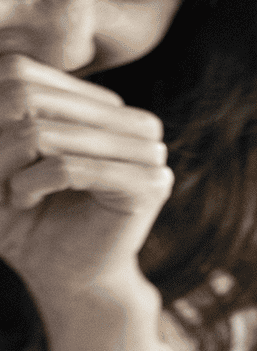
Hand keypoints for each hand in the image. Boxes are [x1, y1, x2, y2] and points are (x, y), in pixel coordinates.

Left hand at [0, 53, 172, 294]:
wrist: (65, 277)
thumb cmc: (30, 217)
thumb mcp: (8, 149)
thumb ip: (9, 104)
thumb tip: (8, 74)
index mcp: (109, 107)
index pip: (25, 72)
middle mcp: (137, 124)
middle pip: (31, 99)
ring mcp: (149, 155)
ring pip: (46, 134)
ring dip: (8, 165)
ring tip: (10, 191)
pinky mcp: (148, 187)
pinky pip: (66, 168)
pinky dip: (30, 184)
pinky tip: (24, 200)